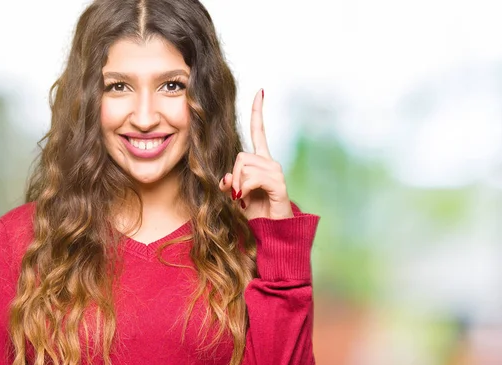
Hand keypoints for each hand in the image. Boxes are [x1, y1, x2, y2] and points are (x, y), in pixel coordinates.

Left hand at [219, 89, 293, 219]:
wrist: (272, 233)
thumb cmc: (254, 214)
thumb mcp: (235, 195)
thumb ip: (228, 182)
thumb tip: (224, 179)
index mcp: (260, 162)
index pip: (258, 132)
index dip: (258, 112)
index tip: (260, 91)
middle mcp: (270, 163)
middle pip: (240, 156)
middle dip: (232, 176)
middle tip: (237, 195)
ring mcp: (275, 172)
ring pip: (243, 167)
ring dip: (237, 186)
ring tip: (245, 199)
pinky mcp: (278, 183)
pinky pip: (251, 179)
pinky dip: (244, 191)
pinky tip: (249, 200)